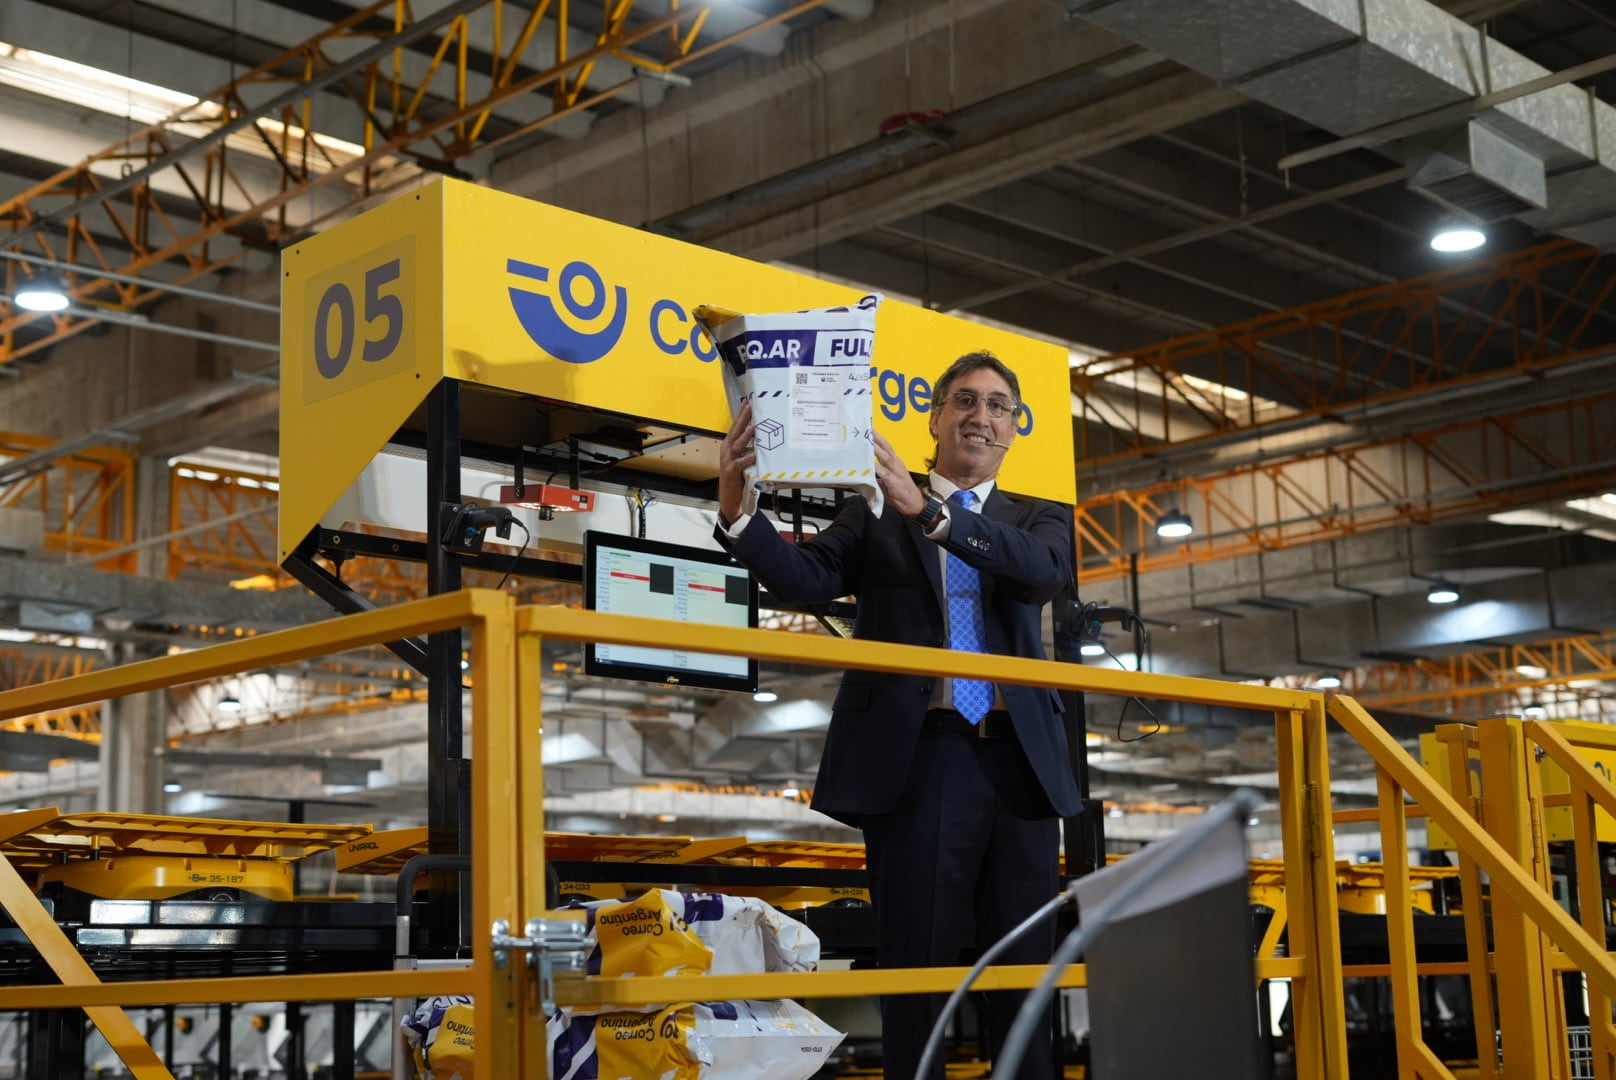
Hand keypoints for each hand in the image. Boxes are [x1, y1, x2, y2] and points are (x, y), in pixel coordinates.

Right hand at [717, 399, 755, 522]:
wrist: (729, 498)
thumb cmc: (737, 478)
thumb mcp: (741, 460)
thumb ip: (747, 449)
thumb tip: (760, 437)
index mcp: (728, 446)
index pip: (735, 427)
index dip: (740, 415)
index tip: (747, 403)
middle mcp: (727, 451)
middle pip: (735, 431)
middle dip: (742, 418)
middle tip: (749, 407)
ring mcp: (728, 461)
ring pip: (737, 445)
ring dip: (745, 436)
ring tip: (753, 427)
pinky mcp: (732, 472)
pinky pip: (740, 463)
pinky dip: (747, 458)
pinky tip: (754, 455)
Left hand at [872, 431, 925, 517]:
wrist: (914, 503)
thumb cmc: (900, 492)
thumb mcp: (888, 479)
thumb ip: (877, 474)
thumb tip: (863, 470)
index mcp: (895, 462)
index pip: (886, 446)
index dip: (878, 437)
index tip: (869, 429)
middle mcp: (896, 464)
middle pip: (886, 447)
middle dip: (876, 437)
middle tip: (867, 429)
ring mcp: (896, 472)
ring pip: (885, 457)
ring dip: (876, 448)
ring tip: (868, 442)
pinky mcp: (894, 481)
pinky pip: (884, 473)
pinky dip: (877, 468)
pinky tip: (871, 464)